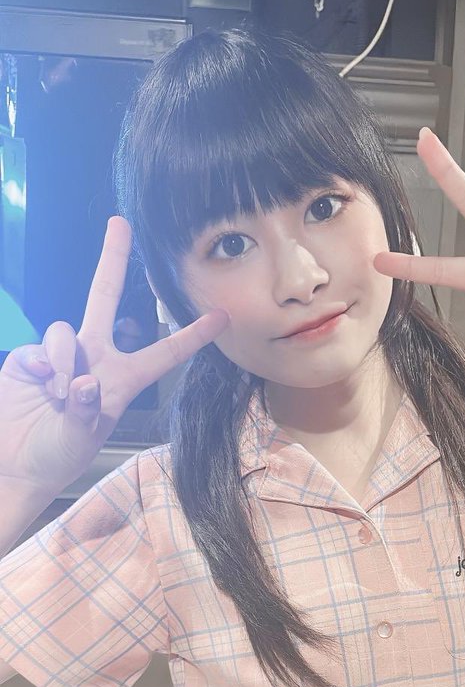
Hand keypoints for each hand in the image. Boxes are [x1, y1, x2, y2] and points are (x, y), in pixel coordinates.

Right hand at [0, 217, 228, 497]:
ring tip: (62, 396)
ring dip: (66, 362)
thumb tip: (85, 380)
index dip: (192, 336)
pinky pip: (41, 348)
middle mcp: (94, 358)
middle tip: (119, 223)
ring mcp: (60, 356)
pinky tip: (43, 388)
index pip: (163, 354)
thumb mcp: (82, 439)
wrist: (16, 463)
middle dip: (111, 259)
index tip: (222, 317)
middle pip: (103, 298)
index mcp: (122, 380)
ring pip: (66, 332)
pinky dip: (45, 366)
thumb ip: (87, 411)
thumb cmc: (58, 455)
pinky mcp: (29, 358)